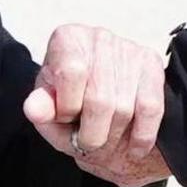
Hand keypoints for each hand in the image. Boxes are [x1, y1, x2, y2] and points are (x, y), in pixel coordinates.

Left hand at [24, 23, 170, 186]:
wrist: (95, 90)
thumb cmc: (67, 95)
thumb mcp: (48, 104)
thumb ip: (40, 108)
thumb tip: (34, 110)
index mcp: (67, 40)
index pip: (71, 74)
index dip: (67, 106)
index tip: (65, 118)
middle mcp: (99, 38)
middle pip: (100, 100)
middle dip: (92, 134)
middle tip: (87, 145)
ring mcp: (129, 50)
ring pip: (124, 109)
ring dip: (114, 138)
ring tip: (105, 144)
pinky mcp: (152, 64)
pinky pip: (151, 109)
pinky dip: (142, 137)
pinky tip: (134, 149)